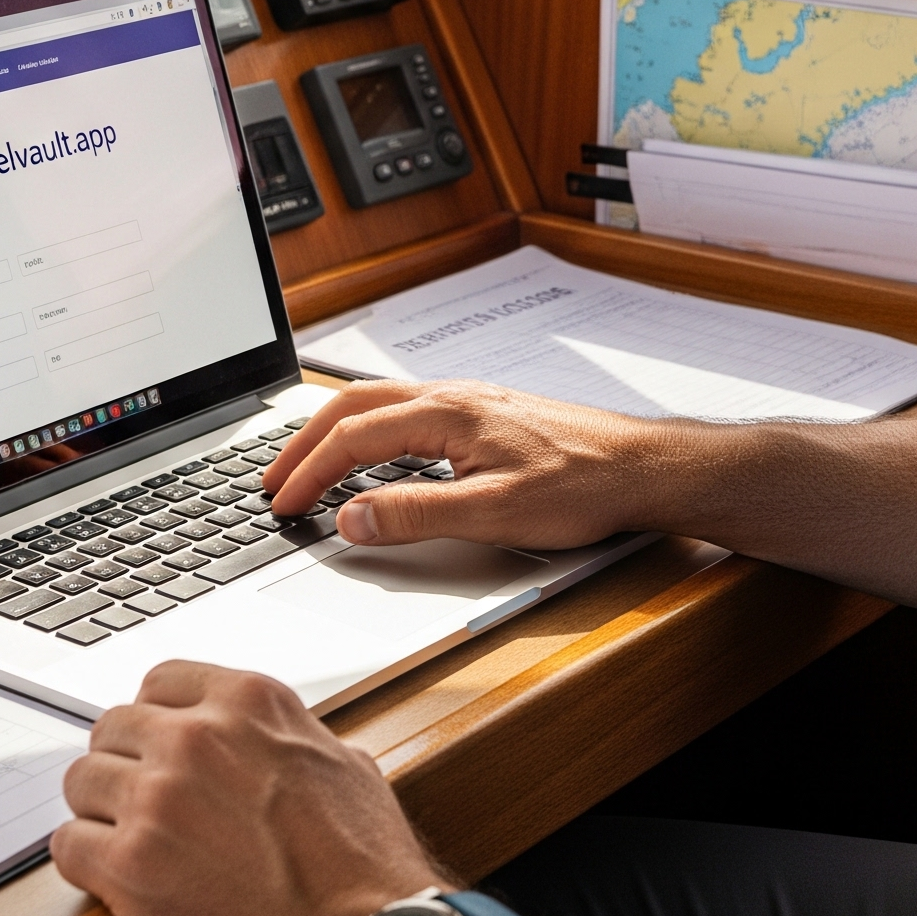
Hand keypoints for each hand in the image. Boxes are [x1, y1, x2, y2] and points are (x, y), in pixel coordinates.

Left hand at [51, 660, 439, 915]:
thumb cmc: (364, 863)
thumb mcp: (342, 762)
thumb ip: (287, 739)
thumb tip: (269, 747)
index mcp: (249, 702)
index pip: (162, 681)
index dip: (156, 717)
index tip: (157, 744)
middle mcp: (197, 737)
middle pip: (113, 726)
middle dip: (123, 761)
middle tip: (138, 798)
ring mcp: (159, 798)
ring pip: (81, 781)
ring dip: (98, 809)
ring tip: (124, 838)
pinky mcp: (130, 867)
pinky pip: (68, 845)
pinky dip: (84, 860)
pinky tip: (112, 875)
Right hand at [262, 379, 670, 550]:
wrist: (643, 467)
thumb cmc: (583, 486)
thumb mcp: (495, 512)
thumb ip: (418, 515)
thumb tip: (351, 518)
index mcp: (446, 413)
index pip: (352, 438)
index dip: (309, 473)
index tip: (282, 505)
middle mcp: (453, 397)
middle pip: (355, 406)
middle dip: (305, 442)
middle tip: (273, 480)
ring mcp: (470, 402)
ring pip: (381, 403)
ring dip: (337, 433)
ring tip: (310, 465)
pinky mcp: (486, 416)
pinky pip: (409, 412)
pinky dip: (371, 431)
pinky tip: (377, 456)